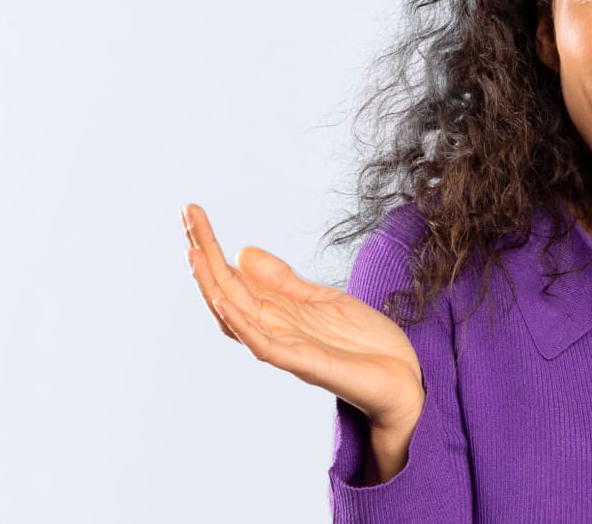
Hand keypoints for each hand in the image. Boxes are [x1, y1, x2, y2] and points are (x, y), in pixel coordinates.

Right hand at [181, 203, 424, 432]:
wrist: (405, 379)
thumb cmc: (364, 344)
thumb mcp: (323, 299)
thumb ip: (283, 281)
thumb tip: (242, 253)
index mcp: (277, 313)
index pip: (232, 278)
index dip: (211, 247)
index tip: (192, 212)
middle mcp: (273, 330)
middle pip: (226, 290)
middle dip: (204, 254)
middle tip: (187, 214)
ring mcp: (286, 348)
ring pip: (235, 317)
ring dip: (211, 286)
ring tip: (193, 253)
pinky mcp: (305, 364)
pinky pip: (263, 345)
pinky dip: (240, 325)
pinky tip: (223, 302)